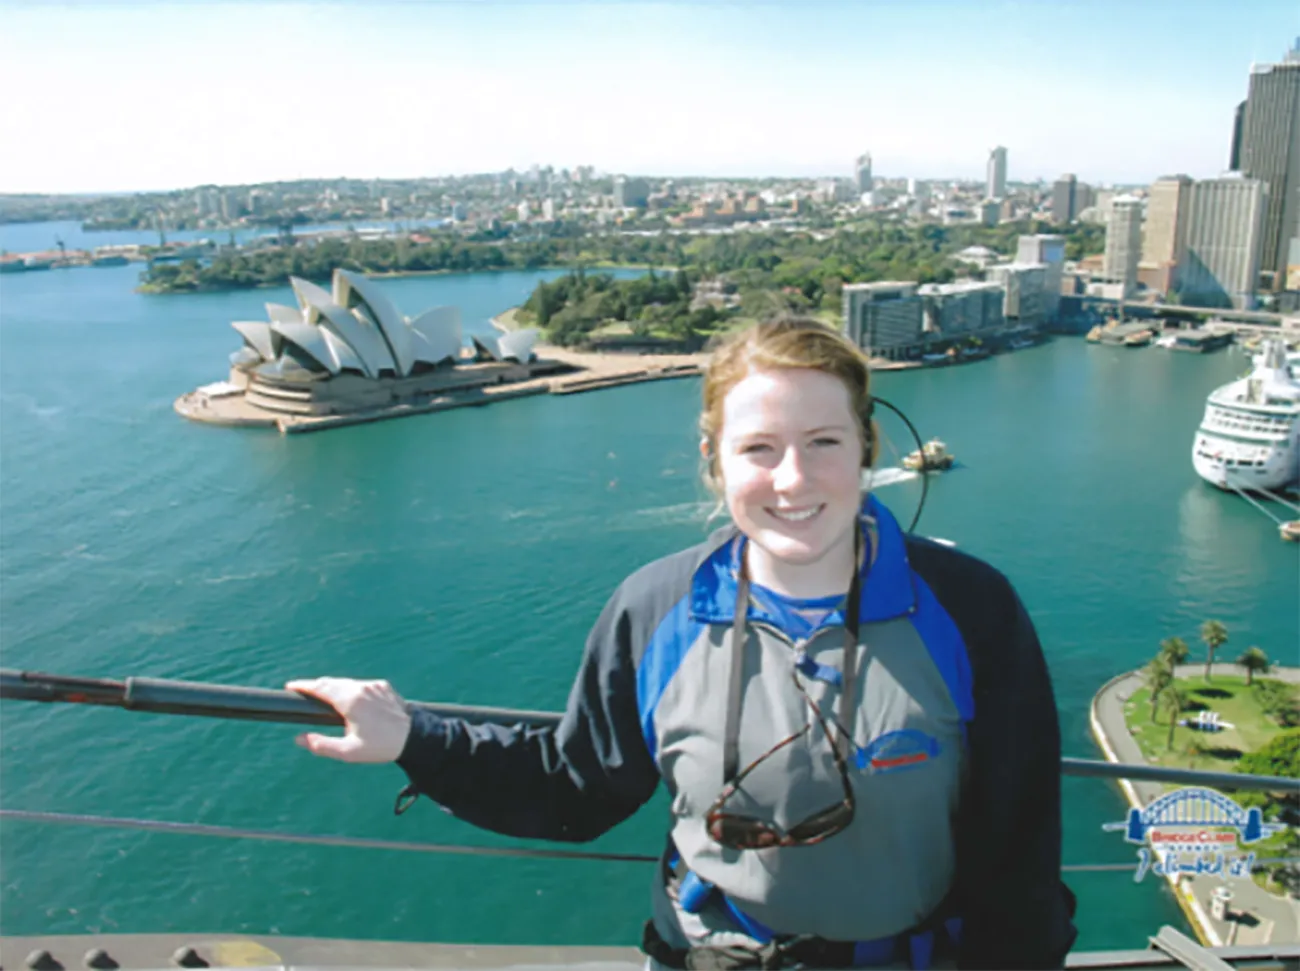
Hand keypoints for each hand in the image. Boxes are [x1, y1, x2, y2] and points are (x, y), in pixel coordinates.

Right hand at [285, 677, 411, 762]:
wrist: (414, 738)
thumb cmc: (380, 747)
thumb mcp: (348, 752)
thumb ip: (321, 745)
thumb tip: (299, 738)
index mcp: (351, 701)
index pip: (321, 687)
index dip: (304, 685)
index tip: (291, 686)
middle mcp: (362, 688)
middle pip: (333, 682)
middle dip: (317, 685)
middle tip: (304, 691)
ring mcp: (374, 685)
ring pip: (348, 682)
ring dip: (334, 687)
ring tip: (324, 695)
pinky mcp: (384, 687)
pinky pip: (362, 685)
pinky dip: (352, 689)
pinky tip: (349, 698)